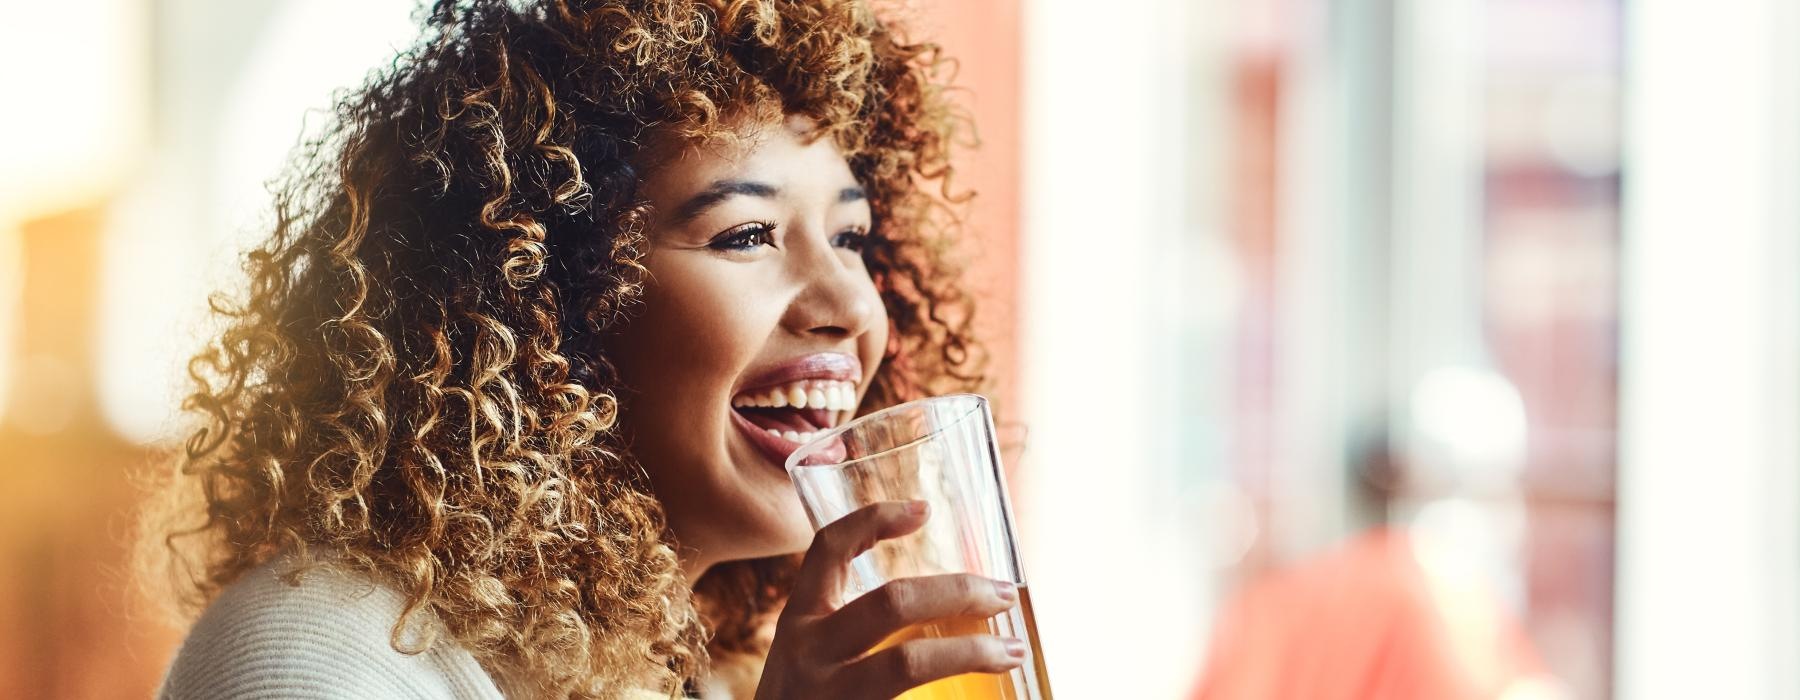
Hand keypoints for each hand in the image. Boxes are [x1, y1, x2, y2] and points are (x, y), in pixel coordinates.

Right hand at [753, 501, 1025, 698]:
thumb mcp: (808, 660)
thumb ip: (852, 633)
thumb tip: (946, 604)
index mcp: (798, 622)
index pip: (828, 549)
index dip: (874, 519)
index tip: (923, 509)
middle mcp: (808, 654)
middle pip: (892, 602)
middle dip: (958, 591)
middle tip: (1003, 593)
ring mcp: (829, 697)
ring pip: (907, 663)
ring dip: (972, 653)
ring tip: (1013, 652)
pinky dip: (959, 695)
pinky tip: (988, 697)